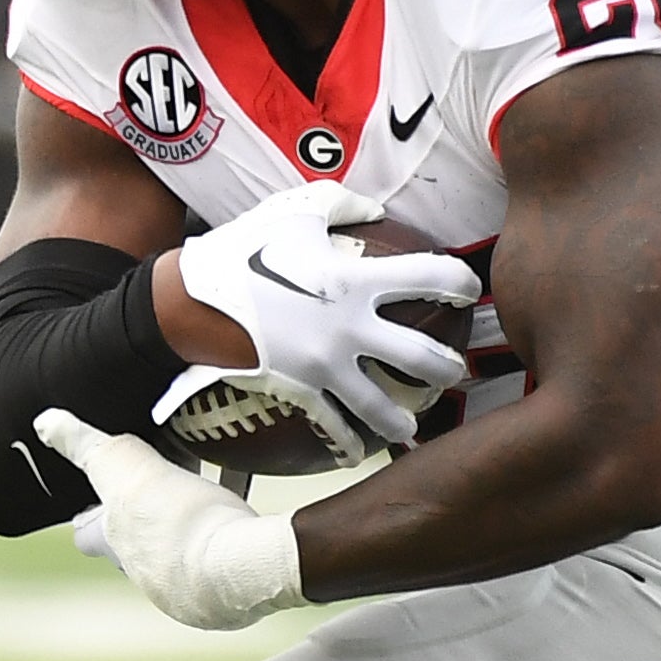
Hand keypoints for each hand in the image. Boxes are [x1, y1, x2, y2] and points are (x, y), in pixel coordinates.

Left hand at [30, 410, 308, 628]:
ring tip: (209, 511)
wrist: (242, 568)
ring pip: (181, 562)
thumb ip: (88, 447)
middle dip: (144, 531)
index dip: (91, 517)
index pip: (87, 533)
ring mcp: (189, 594)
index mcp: (117, 544)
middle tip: (160, 504)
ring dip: (189, 541)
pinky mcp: (229, 598)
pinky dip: (231, 547)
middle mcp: (147, 576)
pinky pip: (225, 566)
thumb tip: (45, 423)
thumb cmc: (180, 522)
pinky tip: (247, 526)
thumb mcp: (127, 467)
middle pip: (133, 552)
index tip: (101, 502)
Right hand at [164, 184, 477, 448]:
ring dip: (405, 420)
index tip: (472, 290)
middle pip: (421, 357)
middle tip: (458, 371)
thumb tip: (375, 208)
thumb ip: (342, 204)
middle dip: (449, 368)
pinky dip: (347, 445)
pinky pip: (332, 427)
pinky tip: (357, 455)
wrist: (188, 300)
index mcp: (355, 280)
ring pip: (383, 405)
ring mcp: (325, 366)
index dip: (462, 282)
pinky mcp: (300, 391)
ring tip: (416, 425)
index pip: (431, 277)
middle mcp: (349, 328)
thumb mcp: (293, 212)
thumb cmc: (243, 249)